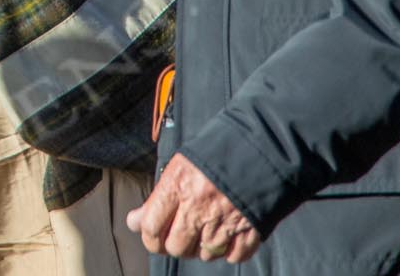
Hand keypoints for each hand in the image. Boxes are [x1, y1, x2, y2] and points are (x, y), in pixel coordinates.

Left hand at [127, 153, 261, 262]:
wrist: (264, 143)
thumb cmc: (221, 149)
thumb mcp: (182, 164)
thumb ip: (158, 196)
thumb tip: (135, 221)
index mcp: (179, 186)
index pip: (151, 227)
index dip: (149, 236)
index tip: (151, 234)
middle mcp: (199, 207)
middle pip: (175, 247)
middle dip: (175, 243)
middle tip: (180, 233)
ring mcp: (225, 222)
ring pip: (203, 255)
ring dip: (202, 247)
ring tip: (206, 228)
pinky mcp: (250, 231)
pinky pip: (232, 257)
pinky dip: (229, 250)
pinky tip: (227, 233)